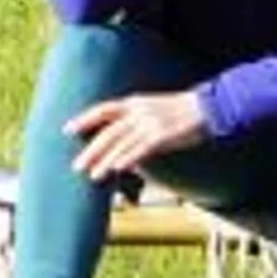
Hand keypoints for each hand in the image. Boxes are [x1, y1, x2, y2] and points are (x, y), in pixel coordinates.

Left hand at [66, 89, 207, 181]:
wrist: (210, 107)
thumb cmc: (182, 112)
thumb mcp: (154, 109)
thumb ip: (136, 122)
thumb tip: (121, 142)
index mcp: (135, 102)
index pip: (103, 110)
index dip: (84, 119)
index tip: (67, 130)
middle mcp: (139, 112)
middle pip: (108, 132)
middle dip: (91, 150)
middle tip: (76, 166)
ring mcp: (150, 123)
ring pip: (120, 144)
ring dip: (105, 161)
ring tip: (93, 175)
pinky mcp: (162, 135)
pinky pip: (140, 149)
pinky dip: (127, 158)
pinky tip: (116, 169)